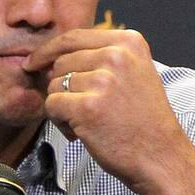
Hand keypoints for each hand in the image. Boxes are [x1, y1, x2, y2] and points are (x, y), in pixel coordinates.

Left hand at [22, 27, 185, 194]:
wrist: (161, 156)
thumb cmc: (143, 120)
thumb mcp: (134, 73)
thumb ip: (102, 57)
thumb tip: (53, 55)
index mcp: (129, 42)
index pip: (73, 37)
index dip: (48, 51)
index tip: (34, 63)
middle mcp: (117, 55)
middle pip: (61, 62)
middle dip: (62, 87)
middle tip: (83, 110)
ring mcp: (103, 81)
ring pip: (54, 85)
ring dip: (63, 107)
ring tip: (88, 122)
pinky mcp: (88, 107)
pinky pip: (52, 105)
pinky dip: (59, 121)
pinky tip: (79, 132)